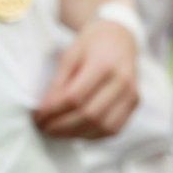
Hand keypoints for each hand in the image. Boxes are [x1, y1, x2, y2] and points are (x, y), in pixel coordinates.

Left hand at [33, 19, 137, 138]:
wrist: (119, 38)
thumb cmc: (90, 44)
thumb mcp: (69, 55)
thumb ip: (59, 82)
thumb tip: (45, 109)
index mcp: (104, 65)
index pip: (76, 97)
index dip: (54, 111)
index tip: (37, 116)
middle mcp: (123, 83)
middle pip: (90, 115)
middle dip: (62, 126)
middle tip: (43, 127)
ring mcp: (132, 95)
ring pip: (104, 127)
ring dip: (76, 134)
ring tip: (56, 132)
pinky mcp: (134, 104)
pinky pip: (114, 129)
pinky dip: (92, 135)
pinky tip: (75, 132)